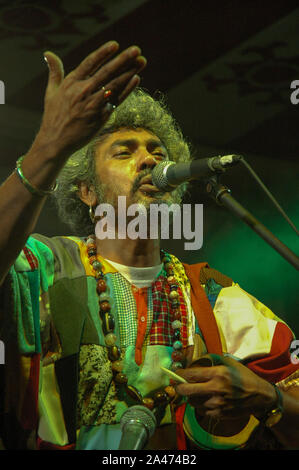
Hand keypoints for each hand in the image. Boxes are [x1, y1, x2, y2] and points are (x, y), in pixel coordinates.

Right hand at [35, 41, 145, 157]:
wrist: (56, 141)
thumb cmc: (53, 117)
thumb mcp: (51, 92)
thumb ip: (54, 72)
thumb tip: (48, 53)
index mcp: (71, 82)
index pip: (90, 63)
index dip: (103, 53)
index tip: (115, 45)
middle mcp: (83, 91)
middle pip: (107, 71)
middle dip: (123, 60)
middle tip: (137, 50)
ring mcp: (93, 104)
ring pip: (115, 84)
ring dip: (130, 72)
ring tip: (142, 62)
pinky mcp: (101, 117)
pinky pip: (117, 101)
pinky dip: (127, 89)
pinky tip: (136, 79)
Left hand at [175, 356, 276, 419]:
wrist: (260, 396)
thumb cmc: (244, 377)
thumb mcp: (229, 363)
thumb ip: (213, 362)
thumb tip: (196, 361)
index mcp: (218, 374)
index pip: (191, 374)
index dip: (180, 373)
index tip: (176, 373)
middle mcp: (216, 389)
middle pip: (186, 390)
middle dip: (179, 387)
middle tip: (178, 384)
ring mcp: (217, 404)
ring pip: (192, 402)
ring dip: (191, 397)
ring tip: (195, 392)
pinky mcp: (219, 414)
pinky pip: (202, 411)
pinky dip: (200, 405)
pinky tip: (205, 400)